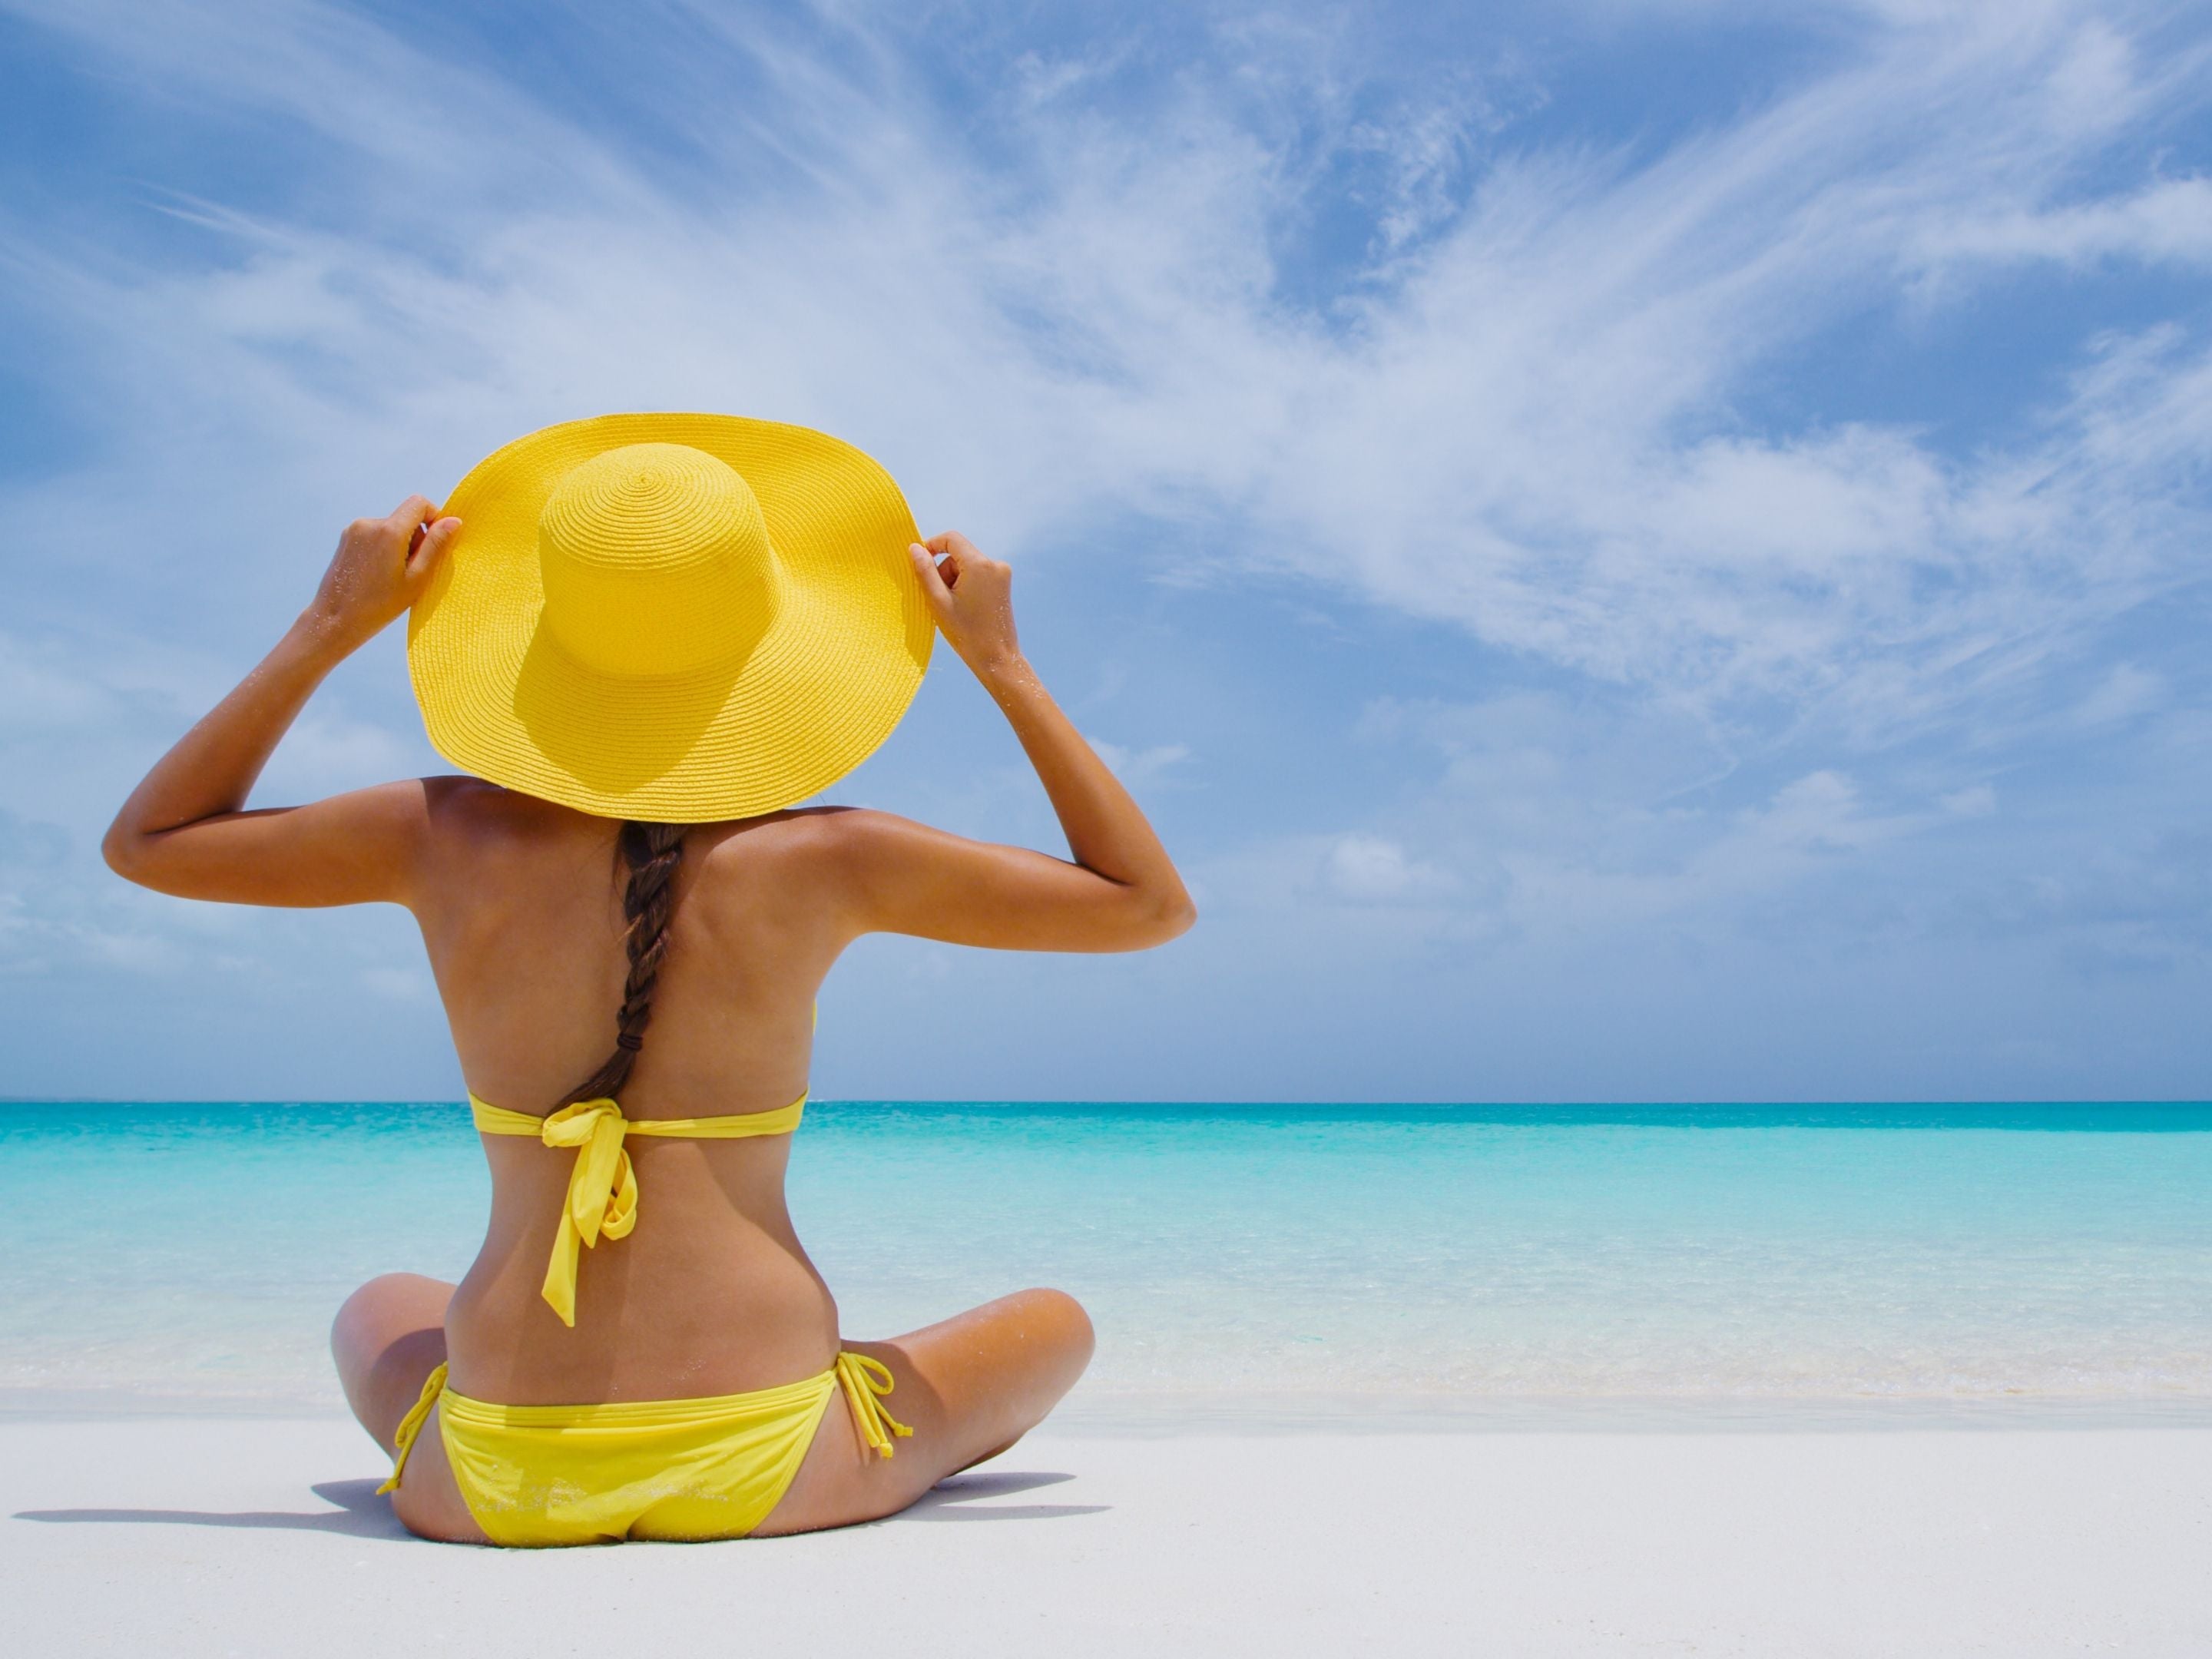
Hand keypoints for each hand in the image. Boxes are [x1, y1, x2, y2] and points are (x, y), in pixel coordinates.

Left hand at [303, 496, 461, 650]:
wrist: (335, 620)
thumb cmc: (379, 606)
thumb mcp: (416, 578)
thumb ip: (436, 546)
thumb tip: (453, 521)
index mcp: (388, 531)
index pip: (419, 503)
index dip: (434, 517)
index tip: (436, 542)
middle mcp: (369, 523)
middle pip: (405, 518)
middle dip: (416, 539)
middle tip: (412, 571)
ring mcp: (354, 530)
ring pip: (391, 528)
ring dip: (400, 546)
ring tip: (393, 576)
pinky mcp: (346, 539)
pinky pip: (376, 535)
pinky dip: (385, 549)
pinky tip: (379, 574)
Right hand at [908, 532, 1022, 676]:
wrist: (997, 658)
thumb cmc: (967, 633)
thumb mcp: (938, 601)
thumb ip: (925, 571)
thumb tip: (915, 547)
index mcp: (980, 565)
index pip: (951, 538)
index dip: (932, 545)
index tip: (920, 562)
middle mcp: (995, 564)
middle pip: (958, 555)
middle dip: (943, 572)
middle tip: (938, 599)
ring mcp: (1002, 575)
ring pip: (966, 566)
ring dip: (953, 581)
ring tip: (952, 607)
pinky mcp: (1003, 585)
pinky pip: (976, 575)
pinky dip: (965, 586)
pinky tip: (963, 608)